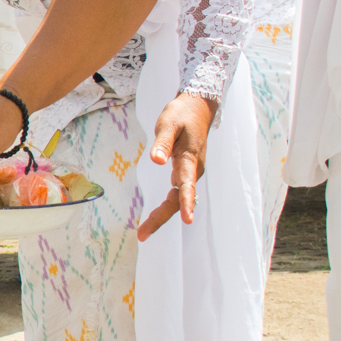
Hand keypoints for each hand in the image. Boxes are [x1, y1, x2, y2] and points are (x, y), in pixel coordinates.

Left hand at [137, 93, 213, 241]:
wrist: (198, 106)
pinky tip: (155, 216)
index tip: (188, 220)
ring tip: (144, 231)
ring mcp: (190, 173)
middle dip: (161, 218)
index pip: (187, 185)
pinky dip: (166, 207)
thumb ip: (162, 143)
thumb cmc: (182, 114)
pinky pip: (176, 194)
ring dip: (162, 215)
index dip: (187, 203)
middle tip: (142, 234)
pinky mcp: (185, 172)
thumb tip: (156, 161)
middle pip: (178, 200)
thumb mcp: (168, 124)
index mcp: (190, 160)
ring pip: (176, 200)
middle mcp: (192, 170)